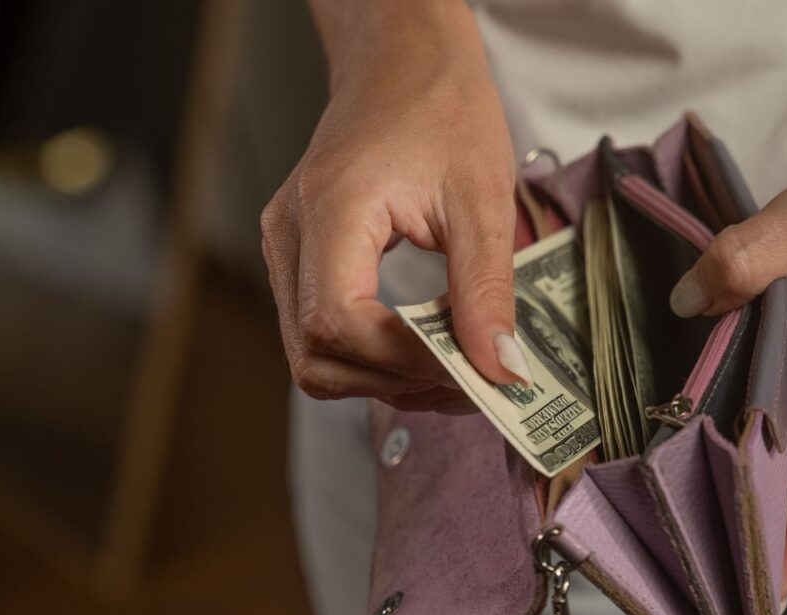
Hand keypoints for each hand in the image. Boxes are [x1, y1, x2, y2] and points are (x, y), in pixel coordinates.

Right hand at [262, 2, 527, 412]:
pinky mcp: (301, 257)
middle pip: (314, 353)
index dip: (402, 360)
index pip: (338, 321)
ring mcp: (287, 247)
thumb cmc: (440, 107)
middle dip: (391, 381)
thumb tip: (499, 368)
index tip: (466, 366)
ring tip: (451, 368)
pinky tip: (425, 346)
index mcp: (331, 209)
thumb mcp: (481, 197)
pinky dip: (371, 355)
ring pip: (312, 354)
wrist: (403, 60)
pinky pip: (321, 330)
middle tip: (465, 381)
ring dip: (381, 378)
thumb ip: (487, 289)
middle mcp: (291, 234)